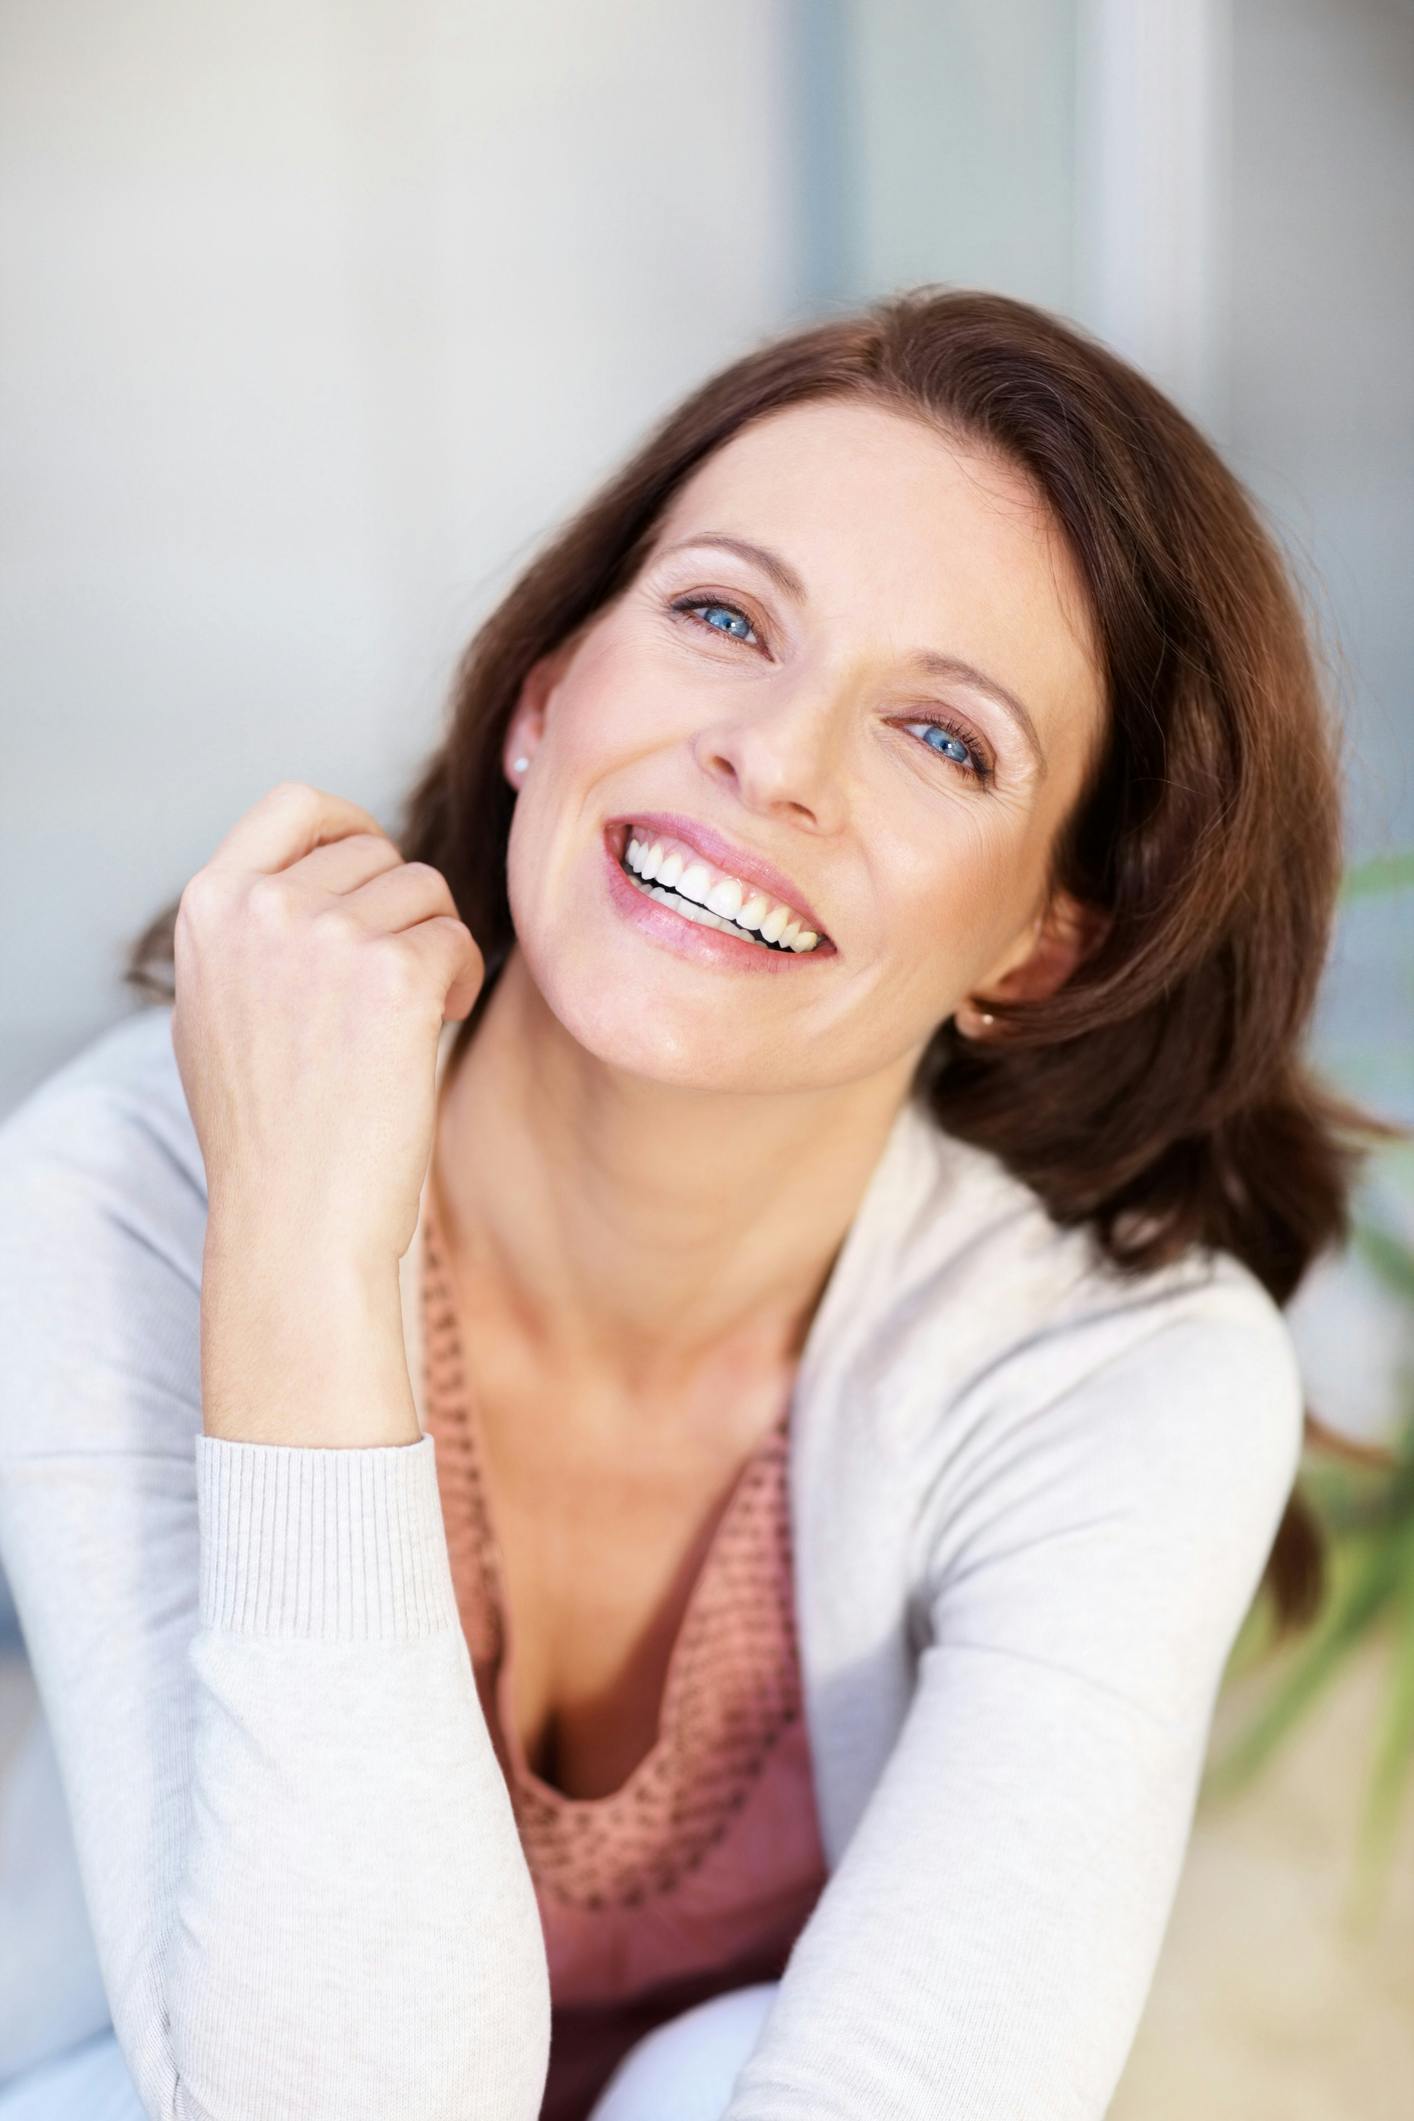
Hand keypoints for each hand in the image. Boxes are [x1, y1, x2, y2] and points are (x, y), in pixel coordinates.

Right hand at [172, 779, 483, 1270]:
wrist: (294, 1216)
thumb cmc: (266, 1131)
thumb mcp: (217, 1008)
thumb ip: (251, 934)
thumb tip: (314, 879)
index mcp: (209, 908)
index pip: (294, 805)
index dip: (350, 823)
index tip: (376, 864)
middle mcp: (261, 908)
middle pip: (376, 852)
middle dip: (401, 909)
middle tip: (397, 983)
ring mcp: (326, 936)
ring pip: (425, 890)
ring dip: (434, 945)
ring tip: (411, 1015)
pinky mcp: (394, 974)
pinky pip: (457, 938)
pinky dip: (461, 979)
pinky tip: (435, 1029)